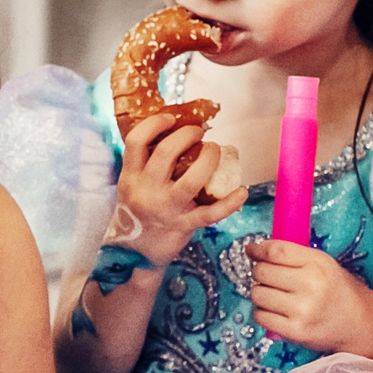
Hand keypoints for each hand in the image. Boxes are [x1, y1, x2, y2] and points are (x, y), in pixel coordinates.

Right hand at [111, 113, 249, 263]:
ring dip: (209, 159)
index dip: (155, 124)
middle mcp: (146, 191)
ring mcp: (166, 209)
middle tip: (198, 133)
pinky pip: (211, 213)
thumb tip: (175, 132)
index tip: (171, 118)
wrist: (135, 254)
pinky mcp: (183, 225)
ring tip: (214, 150)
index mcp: (130, 177)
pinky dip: (230, 202)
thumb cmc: (138, 212)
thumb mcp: (132, 185)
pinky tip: (241, 191)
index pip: (136, 141)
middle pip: (166, 153)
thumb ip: (146, 164)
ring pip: (192, 179)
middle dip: (187, 135)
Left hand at [248, 239, 372, 360]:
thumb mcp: (325, 265)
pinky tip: (274, 311)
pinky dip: (262, 313)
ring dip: (260, 293)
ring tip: (274, 295)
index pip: (276, 251)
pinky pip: (261, 316)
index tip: (252, 251)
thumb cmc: (339, 292)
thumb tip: (258, 251)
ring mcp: (302, 310)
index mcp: (318, 263)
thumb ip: (296, 256)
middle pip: (262, 272)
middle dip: (259, 272)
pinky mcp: (296, 331)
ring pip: (258, 294)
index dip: (258, 249)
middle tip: (268, 277)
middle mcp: (310, 285)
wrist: (360, 325)